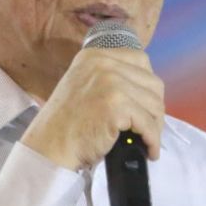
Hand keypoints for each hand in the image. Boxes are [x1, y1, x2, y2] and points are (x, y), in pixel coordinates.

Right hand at [20, 48, 164, 170]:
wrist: (49, 147)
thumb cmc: (66, 123)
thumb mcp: (83, 84)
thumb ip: (108, 77)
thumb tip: (145, 88)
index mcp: (95, 55)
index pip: (140, 60)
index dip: (149, 85)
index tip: (147, 104)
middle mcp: (104, 63)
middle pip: (152, 83)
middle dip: (155, 108)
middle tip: (149, 127)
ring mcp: (111, 83)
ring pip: (154, 104)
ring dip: (155, 127)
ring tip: (148, 141)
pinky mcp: (116, 106)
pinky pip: (148, 124)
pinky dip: (153, 140)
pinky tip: (149, 150)